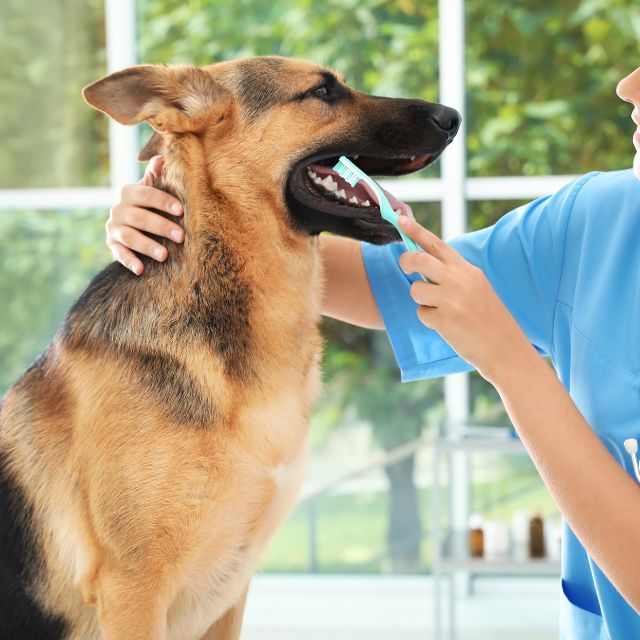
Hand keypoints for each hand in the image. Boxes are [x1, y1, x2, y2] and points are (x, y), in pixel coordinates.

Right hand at [106, 155, 184, 274]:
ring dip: (147, 246)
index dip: (163, 201)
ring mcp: (114, 228)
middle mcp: (118, 209)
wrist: (128, 224)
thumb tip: (163, 155)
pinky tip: (141, 270)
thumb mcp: (151, 189)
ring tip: (165, 256)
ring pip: (130, 236)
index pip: (146, 194)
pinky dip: (129, 261)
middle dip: (162, 227)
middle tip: (182, 237)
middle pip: (140, 217)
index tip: (181, 210)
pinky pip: (119, 253)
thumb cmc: (148, 205)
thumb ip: (156, 176)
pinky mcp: (112, 245)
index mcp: (130, 193)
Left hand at [396, 216, 532, 383]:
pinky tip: (448, 326)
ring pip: (416, 289)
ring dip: (421, 300)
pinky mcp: (445, 319)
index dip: (416, 231)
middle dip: (406, 261)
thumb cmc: (489, 319)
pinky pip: (422, 313)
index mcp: (468, 270)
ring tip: (440, 309)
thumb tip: (423, 265)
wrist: (506, 349)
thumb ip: (454, 275)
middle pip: (419, 260)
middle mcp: (459, 280)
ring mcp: (452, 299)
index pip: (437, 245)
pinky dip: (429, 320)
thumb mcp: (477, 288)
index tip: (400, 219)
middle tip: (404, 266)